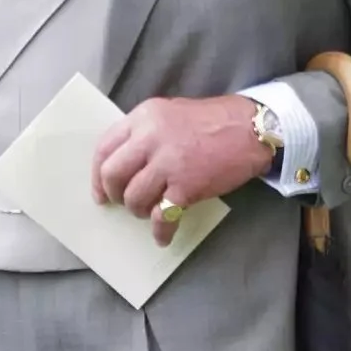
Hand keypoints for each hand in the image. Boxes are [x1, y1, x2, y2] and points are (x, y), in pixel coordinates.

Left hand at [92, 95, 273, 246]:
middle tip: (124, 203)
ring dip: (139, 211)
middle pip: (113, 174)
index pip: (104, 148)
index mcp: (143, 117)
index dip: (98, 175)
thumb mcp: (170, 114)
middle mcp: (150, 138)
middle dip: (114, 195)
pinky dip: (161, 231)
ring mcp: (168, 162)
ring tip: (151, 211)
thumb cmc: (212, 121)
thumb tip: (125, 165)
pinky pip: (162, 216)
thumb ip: (144, 134)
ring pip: (134, 197)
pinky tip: (163, 236)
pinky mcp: (186, 186)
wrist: (252, 129)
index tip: (101, 192)